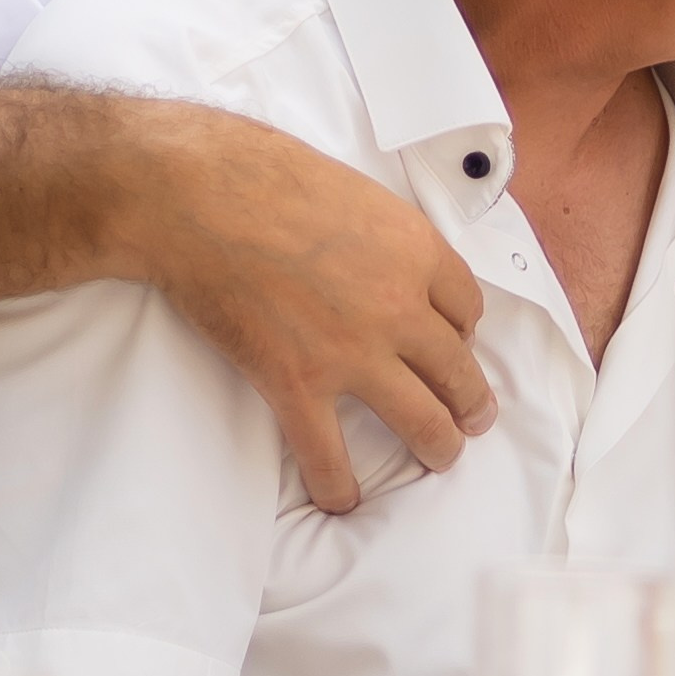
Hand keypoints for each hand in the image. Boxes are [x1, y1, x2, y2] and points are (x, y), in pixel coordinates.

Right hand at [124, 104, 495, 511]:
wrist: (200, 197)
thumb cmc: (267, 175)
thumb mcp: (354, 191)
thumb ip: (381, 233)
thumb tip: (377, 255)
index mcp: (417, 251)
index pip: (468, 306)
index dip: (466, 331)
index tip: (458, 343)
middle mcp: (400, 306)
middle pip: (458, 368)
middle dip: (471, 401)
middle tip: (474, 418)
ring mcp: (352, 352)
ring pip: (421, 418)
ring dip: (437, 446)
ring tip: (439, 458)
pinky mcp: (297, 383)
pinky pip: (330, 453)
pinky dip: (339, 484)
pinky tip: (342, 500)